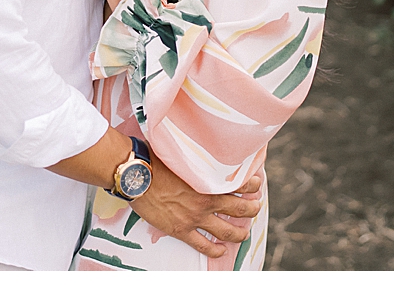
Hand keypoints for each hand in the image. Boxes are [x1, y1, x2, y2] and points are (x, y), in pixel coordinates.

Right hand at [129, 155, 263, 258]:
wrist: (136, 175)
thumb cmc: (155, 159)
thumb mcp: (182, 152)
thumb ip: (197, 155)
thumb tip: (202, 144)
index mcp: (208, 179)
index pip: (239, 183)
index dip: (252, 184)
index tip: (257, 183)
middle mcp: (206, 200)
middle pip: (239, 209)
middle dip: (251, 209)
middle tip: (256, 208)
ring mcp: (195, 217)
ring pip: (226, 231)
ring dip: (239, 234)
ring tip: (244, 234)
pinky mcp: (182, 230)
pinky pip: (203, 246)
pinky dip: (215, 250)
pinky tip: (221, 250)